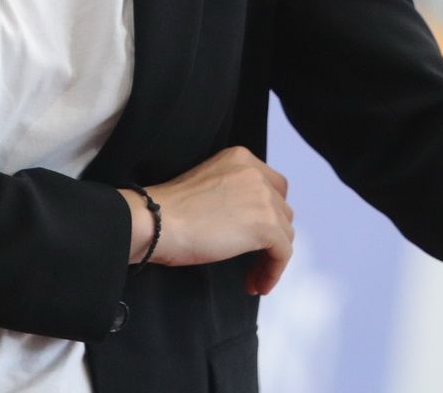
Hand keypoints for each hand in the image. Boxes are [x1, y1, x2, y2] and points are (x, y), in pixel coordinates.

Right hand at [124, 146, 294, 295]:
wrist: (156, 221)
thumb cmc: (168, 210)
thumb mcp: (208, 186)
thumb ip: (232, 193)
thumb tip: (248, 221)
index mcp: (241, 158)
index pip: (272, 186)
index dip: (267, 214)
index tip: (253, 237)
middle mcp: (256, 172)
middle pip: (281, 209)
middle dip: (271, 236)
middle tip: (253, 260)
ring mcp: (263, 197)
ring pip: (285, 232)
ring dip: (271, 257)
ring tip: (252, 278)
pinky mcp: (266, 225)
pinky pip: (282, 253)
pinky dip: (273, 272)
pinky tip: (256, 285)